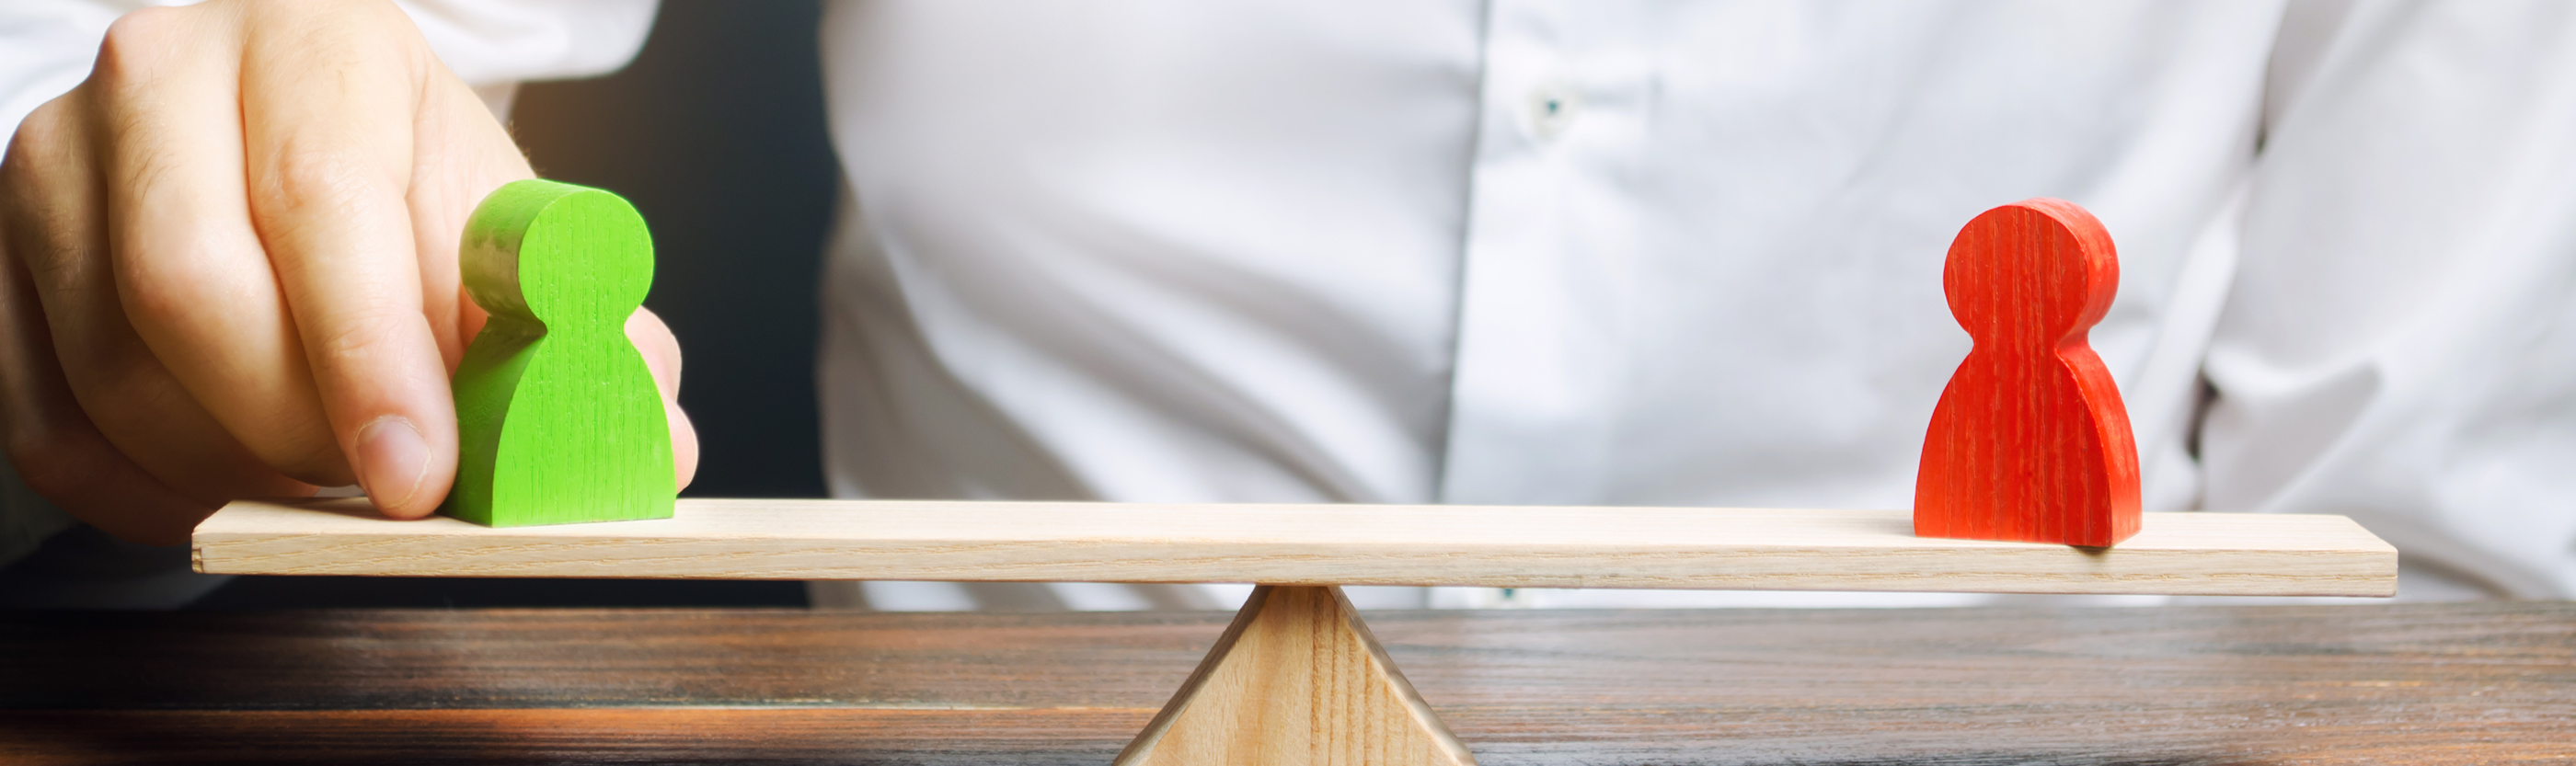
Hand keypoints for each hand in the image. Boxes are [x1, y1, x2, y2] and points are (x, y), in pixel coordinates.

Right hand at [0, 0, 697, 544]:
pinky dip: (144, 492)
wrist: (297, 126)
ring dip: (230, 466)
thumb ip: (588, 329)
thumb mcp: (511, 225)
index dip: (372, 357)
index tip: (420, 474)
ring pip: (111, 365)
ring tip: (323, 478)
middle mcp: (161, 75)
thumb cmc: (409, 178)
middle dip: (297, 424)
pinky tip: (231, 493)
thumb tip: (655, 442)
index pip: (323, 201)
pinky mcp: (2, 255)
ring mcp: (57, 162)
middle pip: (188, 287)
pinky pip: (46, 419)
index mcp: (311, 36)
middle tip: (379, 485)